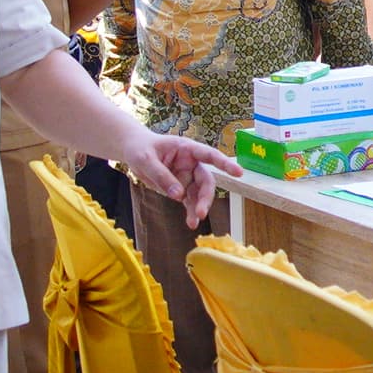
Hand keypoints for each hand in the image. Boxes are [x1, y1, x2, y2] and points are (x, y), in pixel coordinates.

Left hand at [123, 130, 240, 226]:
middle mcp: (191, 163)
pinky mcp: (181, 188)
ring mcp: (187, 176)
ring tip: (193, 222)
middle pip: (206, 180)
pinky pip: (189, 201)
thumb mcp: (146, 160)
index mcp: (187, 149)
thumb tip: (178, 195)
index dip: (225, 163)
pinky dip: (190, 212)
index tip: (238, 172)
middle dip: (206, 196)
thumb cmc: (140, 149)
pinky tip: (191, 223)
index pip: (209, 155)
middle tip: (201, 212)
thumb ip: (162, 176)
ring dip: (198, 207)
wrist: (133, 152)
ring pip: (199, 194)